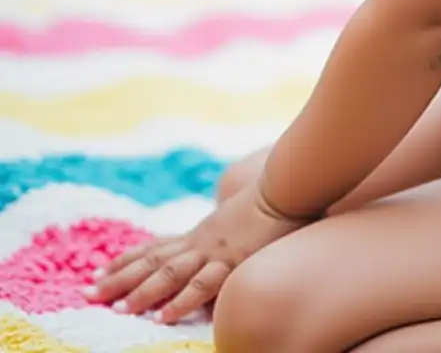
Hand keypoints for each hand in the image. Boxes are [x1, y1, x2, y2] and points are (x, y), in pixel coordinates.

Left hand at [86, 181, 302, 324]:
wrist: (288, 186)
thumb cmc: (272, 198)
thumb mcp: (242, 215)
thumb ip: (230, 226)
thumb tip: (226, 236)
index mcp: (201, 232)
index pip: (156, 246)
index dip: (128, 259)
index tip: (101, 271)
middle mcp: (201, 241)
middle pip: (153, 261)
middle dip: (121, 278)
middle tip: (90, 292)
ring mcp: (215, 251)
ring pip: (169, 274)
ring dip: (142, 293)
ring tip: (118, 311)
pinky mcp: (233, 261)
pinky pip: (202, 284)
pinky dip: (181, 301)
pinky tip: (163, 316)